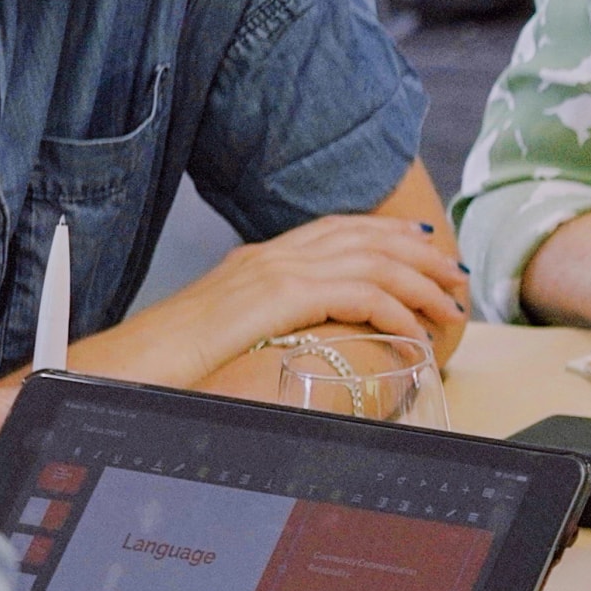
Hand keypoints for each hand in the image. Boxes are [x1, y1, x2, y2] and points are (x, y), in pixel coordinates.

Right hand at [173, 209, 468, 361]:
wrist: (133, 362)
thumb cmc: (172, 358)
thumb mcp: (224, 329)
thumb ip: (260, 320)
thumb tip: (289, 337)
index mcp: (260, 258)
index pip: (338, 228)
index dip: (387, 230)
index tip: (425, 240)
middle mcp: (273, 255)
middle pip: (366, 237)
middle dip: (420, 253)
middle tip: (457, 275)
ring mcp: (277, 273)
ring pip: (373, 263)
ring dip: (422, 284)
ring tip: (452, 308)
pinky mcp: (282, 298)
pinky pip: (360, 296)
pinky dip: (397, 312)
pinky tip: (415, 332)